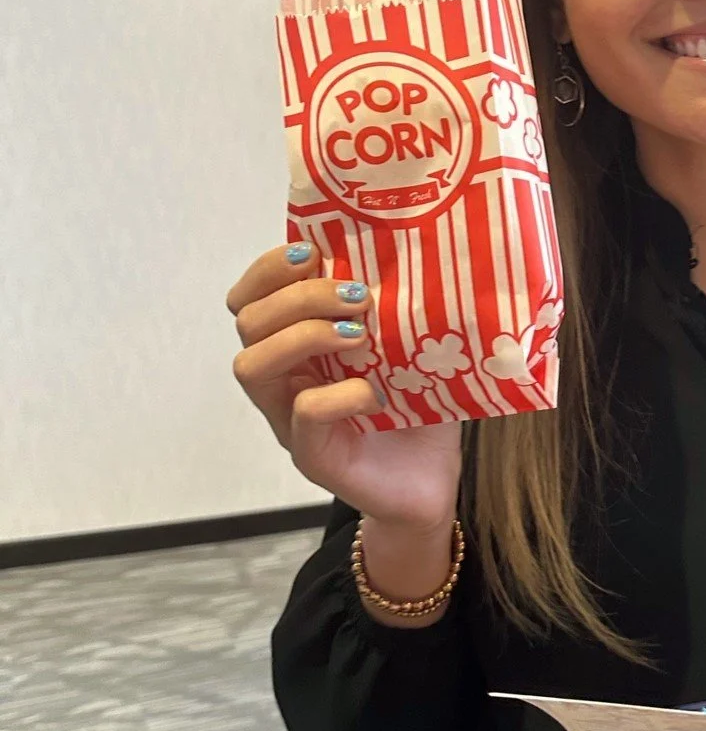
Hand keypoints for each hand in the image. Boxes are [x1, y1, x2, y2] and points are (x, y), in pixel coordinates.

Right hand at [226, 242, 461, 530]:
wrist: (431, 482)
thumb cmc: (416, 409)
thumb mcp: (405, 346)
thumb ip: (394, 306)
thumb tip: (414, 248)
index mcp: (295, 344)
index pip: (251, 296)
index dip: (269, 268)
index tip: (313, 251)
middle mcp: (282, 379)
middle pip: (248, 321)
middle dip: (298, 297)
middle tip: (355, 296)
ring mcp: (288, 419)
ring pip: (252, 365)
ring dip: (303, 336)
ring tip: (359, 334)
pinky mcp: (311, 455)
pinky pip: (303, 414)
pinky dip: (338, 396)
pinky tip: (374, 394)